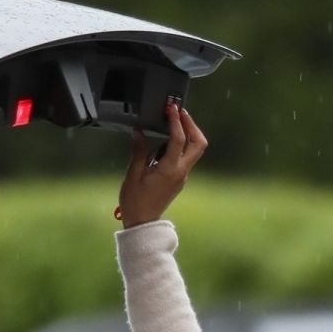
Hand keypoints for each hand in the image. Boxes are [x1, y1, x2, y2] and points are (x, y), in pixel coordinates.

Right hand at [115, 99, 207, 226]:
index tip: (171, 108)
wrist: (143, 223)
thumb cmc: (136, 202)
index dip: (176, 120)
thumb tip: (139, 132)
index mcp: (170, 169)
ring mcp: (182, 176)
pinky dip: (180, 144)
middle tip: (179, 112)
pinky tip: (165, 140)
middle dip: (191, 125)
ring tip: (172, 122)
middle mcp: (181, 172)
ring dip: (188, 133)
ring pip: (195, 150)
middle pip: (199, 143)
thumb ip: (139, 151)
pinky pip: (185, 157)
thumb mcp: (133, 173)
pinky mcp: (179, 179)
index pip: (179, 139)